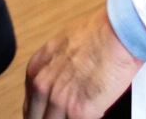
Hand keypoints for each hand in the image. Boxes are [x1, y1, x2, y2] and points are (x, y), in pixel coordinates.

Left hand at [23, 6, 140, 118]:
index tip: (49, 115)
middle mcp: (42, 85)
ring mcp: (58, 100)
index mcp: (35, 70)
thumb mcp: (61, 48)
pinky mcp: (79, 111)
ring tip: (79, 114)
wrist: (115, 34)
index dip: (40, 113)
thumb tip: (60, 83)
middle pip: (36, 118)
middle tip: (64, 116)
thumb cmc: (96, 34)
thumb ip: (54, 70)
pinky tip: (93, 113)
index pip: (29, 105)